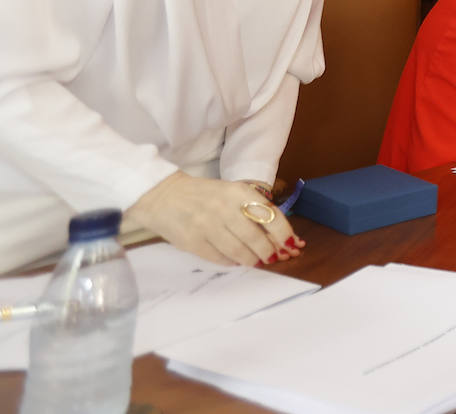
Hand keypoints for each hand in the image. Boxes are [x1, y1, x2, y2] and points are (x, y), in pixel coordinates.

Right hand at [124, 172, 304, 267]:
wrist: (164, 196)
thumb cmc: (206, 196)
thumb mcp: (232, 193)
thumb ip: (255, 212)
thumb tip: (283, 237)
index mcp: (238, 192)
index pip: (270, 216)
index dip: (284, 234)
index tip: (291, 244)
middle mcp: (224, 208)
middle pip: (256, 238)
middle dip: (269, 252)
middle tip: (273, 257)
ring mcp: (207, 226)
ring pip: (240, 252)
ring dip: (252, 259)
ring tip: (256, 260)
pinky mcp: (192, 242)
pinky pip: (220, 258)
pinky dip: (232, 262)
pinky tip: (236, 260)